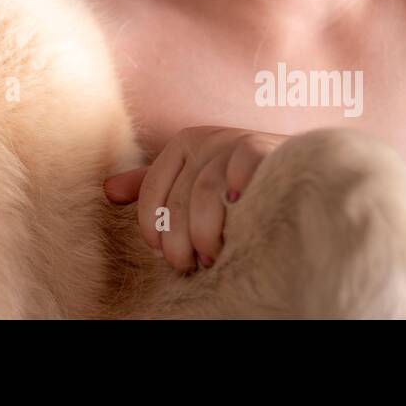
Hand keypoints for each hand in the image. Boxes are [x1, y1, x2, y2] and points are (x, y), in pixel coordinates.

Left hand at [102, 126, 288, 273]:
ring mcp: (234, 141)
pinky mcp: (264, 147)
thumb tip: (108, 191)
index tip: (160, 254)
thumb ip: (153, 184)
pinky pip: (243, 165)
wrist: (297, 169)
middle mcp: (205, 138)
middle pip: (178, 197)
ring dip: (206, 232)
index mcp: (183, 144)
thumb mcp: (194, 178)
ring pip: (205, 192)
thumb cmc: (236, 181)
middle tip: (188, 266)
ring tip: (212, 258)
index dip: (151, 226)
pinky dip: (237, 188)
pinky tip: (237, 211)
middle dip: (178, 240)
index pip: (151, 189)